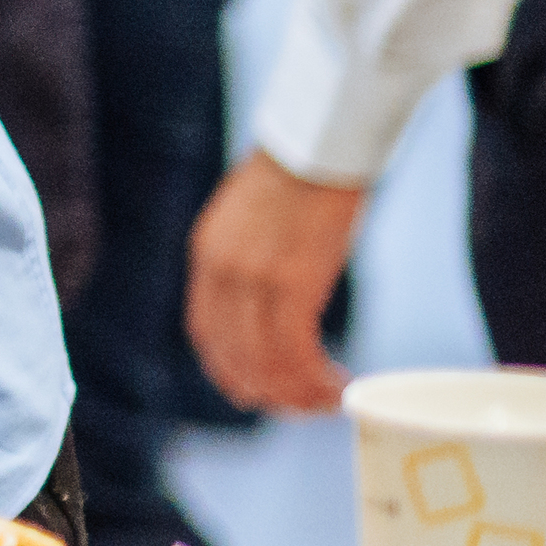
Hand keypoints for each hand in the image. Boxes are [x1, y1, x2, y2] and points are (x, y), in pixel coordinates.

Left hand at [183, 152, 369, 418]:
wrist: (320, 139)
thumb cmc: (300, 171)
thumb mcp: (252, 216)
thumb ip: (247, 255)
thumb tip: (269, 291)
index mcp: (207, 253)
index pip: (205, 331)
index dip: (228, 369)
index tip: (255, 389)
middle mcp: (222, 272)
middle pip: (234, 356)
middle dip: (268, 391)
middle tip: (301, 406)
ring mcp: (255, 279)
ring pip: (267, 362)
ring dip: (297, 393)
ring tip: (327, 402)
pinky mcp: (294, 283)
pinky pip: (297, 351)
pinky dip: (316, 378)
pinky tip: (339, 385)